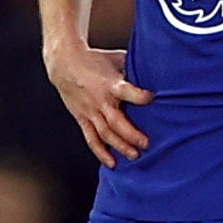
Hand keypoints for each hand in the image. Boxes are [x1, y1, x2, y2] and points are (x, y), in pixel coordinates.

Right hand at [47, 41, 153, 163]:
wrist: (64, 63)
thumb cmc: (95, 59)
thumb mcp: (117, 59)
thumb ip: (134, 69)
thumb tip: (158, 73)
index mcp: (111, 84)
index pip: (127, 91)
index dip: (140, 96)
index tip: (153, 98)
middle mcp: (100, 100)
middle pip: (116, 121)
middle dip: (132, 135)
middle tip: (146, 144)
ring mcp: (90, 111)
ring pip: (105, 133)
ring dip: (120, 146)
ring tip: (134, 156)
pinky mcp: (82, 118)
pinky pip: (91, 138)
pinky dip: (101, 152)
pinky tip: (111, 163)